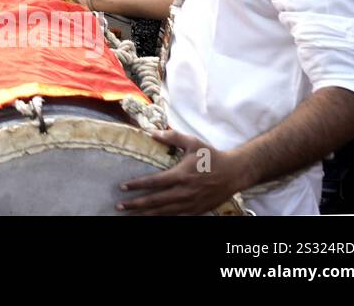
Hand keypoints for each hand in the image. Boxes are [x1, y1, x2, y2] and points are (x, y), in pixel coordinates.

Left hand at [118, 128, 249, 214]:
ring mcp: (190, 203)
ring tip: (131, 216)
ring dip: (146, 214)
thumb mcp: (192, 142)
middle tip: (119, 206)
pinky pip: (177, 218)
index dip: (136, 185)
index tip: (122, 187)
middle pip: (155, 201)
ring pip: (164, 212)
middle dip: (135, 204)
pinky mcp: (197, 210)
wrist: (234, 173)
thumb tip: (151, 133)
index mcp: (180, 175)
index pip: (153, 182)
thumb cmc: (212, 156)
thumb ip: (171, 137)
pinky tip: (153, 220)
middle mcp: (184, 192)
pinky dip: (164, 219)